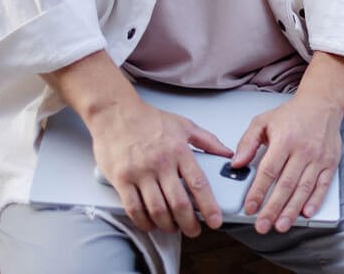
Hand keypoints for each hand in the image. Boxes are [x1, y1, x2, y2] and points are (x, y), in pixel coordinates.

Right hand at [84, 97, 233, 235]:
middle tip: (194, 231)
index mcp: (179, 151)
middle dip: (189, 222)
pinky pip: (133, 208)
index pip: (198, 184)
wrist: (116, 114)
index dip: (209, 205)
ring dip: (167, 225)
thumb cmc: (149, 120)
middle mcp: (161, 163)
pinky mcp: (121, 179)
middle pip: (178, 202)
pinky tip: (150, 224)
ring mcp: (140, 173)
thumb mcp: (184, 125)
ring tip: (173, 228)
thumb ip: (208, 141)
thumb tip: (228, 154)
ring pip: (157, 209)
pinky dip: (143, 221)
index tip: (215, 219)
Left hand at [230, 92, 343, 233]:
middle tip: (262, 225)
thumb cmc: (293, 114)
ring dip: (292, 209)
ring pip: (304, 188)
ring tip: (281, 225)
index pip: (269, 170)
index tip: (249, 207)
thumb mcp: (263, 121)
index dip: (258, 191)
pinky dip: (315, 201)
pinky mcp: (330, 163)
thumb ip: (247, 142)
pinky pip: (323, 185)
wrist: (323, 104)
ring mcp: (318, 158)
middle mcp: (303, 150)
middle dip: (273, 208)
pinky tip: (306, 212)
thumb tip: (237, 163)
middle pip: (286, 184)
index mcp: (285, 139)